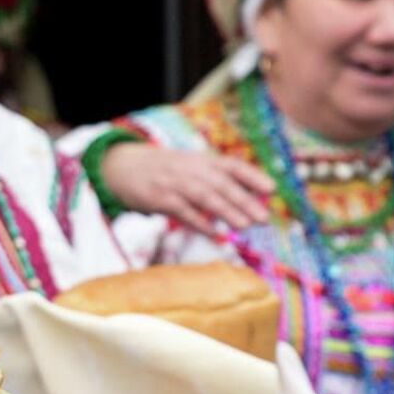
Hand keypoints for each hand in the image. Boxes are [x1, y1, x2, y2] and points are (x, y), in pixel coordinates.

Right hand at [99, 143, 273, 229]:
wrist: (120, 165)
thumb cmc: (161, 170)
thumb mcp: (188, 167)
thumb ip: (213, 180)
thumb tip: (246, 199)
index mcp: (200, 160)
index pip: (231, 165)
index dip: (252, 176)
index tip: (272, 188)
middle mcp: (190, 169)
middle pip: (222, 184)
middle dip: (244, 200)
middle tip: (263, 218)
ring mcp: (174, 183)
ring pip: (205, 196)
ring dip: (227, 211)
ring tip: (246, 226)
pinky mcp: (158, 198)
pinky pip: (183, 211)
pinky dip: (200, 223)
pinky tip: (216, 234)